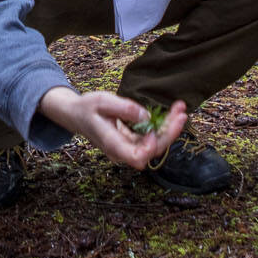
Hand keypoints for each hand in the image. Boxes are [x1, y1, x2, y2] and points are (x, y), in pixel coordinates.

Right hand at [39, 88, 186, 169]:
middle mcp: (122, 151)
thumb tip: (146, 115)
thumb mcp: (102, 101)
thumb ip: (124, 108)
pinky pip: (152, 138)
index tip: (155, 129)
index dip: (150, 147)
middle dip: (169, 132)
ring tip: (180, 108)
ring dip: (170, 128)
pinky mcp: (134, 141)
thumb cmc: (87, 108)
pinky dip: (164, 125)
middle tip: (181, 113)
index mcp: (112, 144)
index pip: (136, 157)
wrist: (76, 115)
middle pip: (152, 150)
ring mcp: (129, 148)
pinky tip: (173, 112)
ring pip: (156, 145)